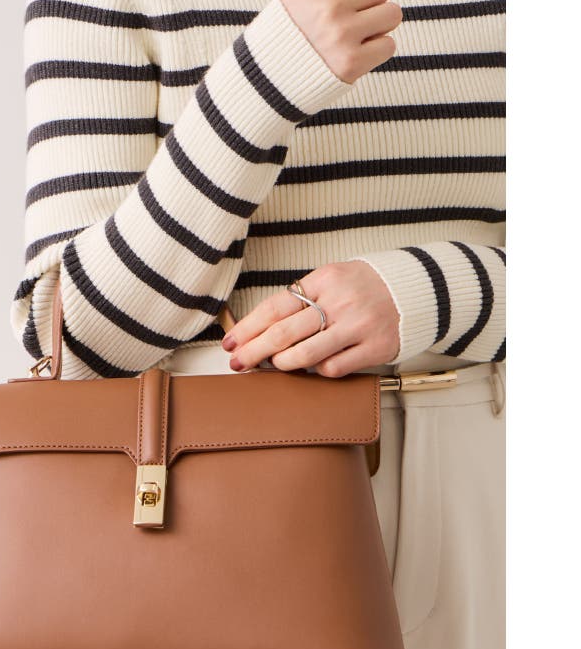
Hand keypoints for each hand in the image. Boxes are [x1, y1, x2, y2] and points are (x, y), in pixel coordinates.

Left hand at [221, 261, 399, 376]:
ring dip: (282, 363)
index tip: (230, 342)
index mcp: (323, 280)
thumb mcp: (332, 278)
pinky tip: (313, 367)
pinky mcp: (375, 347)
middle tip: (237, 363)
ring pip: (306, 354)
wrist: (417, 289)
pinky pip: (334, 367)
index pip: (275, 307)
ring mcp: (358, 325)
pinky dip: (317, 370)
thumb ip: (302, 298)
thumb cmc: (364, 286)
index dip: (248, 328)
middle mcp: (340, 301)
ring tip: (273, 365)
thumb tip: (261, 327)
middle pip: (283, 333)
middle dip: (254, 351)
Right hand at [281, 0, 400, 83]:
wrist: (271, 75)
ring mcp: (341, 35)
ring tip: (354, 35)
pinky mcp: (351, 63)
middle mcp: (329, 7)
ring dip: (378, 25)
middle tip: (347, 18)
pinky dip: (376, 50)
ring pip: (392, 14)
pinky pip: (388, 45)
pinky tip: (355, 52)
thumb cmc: (296, 28)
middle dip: (370, 2)